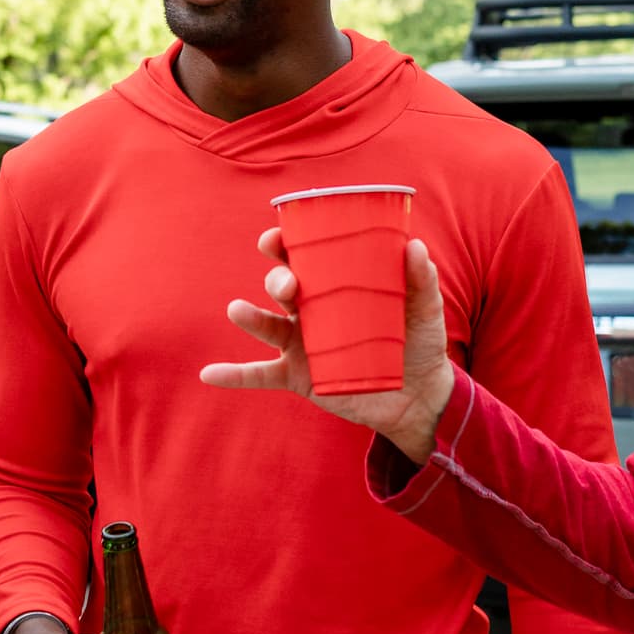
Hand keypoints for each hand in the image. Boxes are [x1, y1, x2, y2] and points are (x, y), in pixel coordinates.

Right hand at [199, 228, 456, 464]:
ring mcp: (302, 345)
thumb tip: (415, 246)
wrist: (419, 396)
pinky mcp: (299, 378)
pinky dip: (233, 375)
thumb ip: (421, 280)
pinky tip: (208, 373)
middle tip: (288, 286)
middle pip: (282, 288)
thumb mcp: (425, 310)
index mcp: (334, 286)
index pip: (302, 257)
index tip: (276, 237)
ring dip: (249, 317)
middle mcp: (311, 311)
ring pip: (267, 326)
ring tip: (238, 311)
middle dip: (277, 281)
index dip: (283, 243)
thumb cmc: (419, 342)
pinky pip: (259, 375)